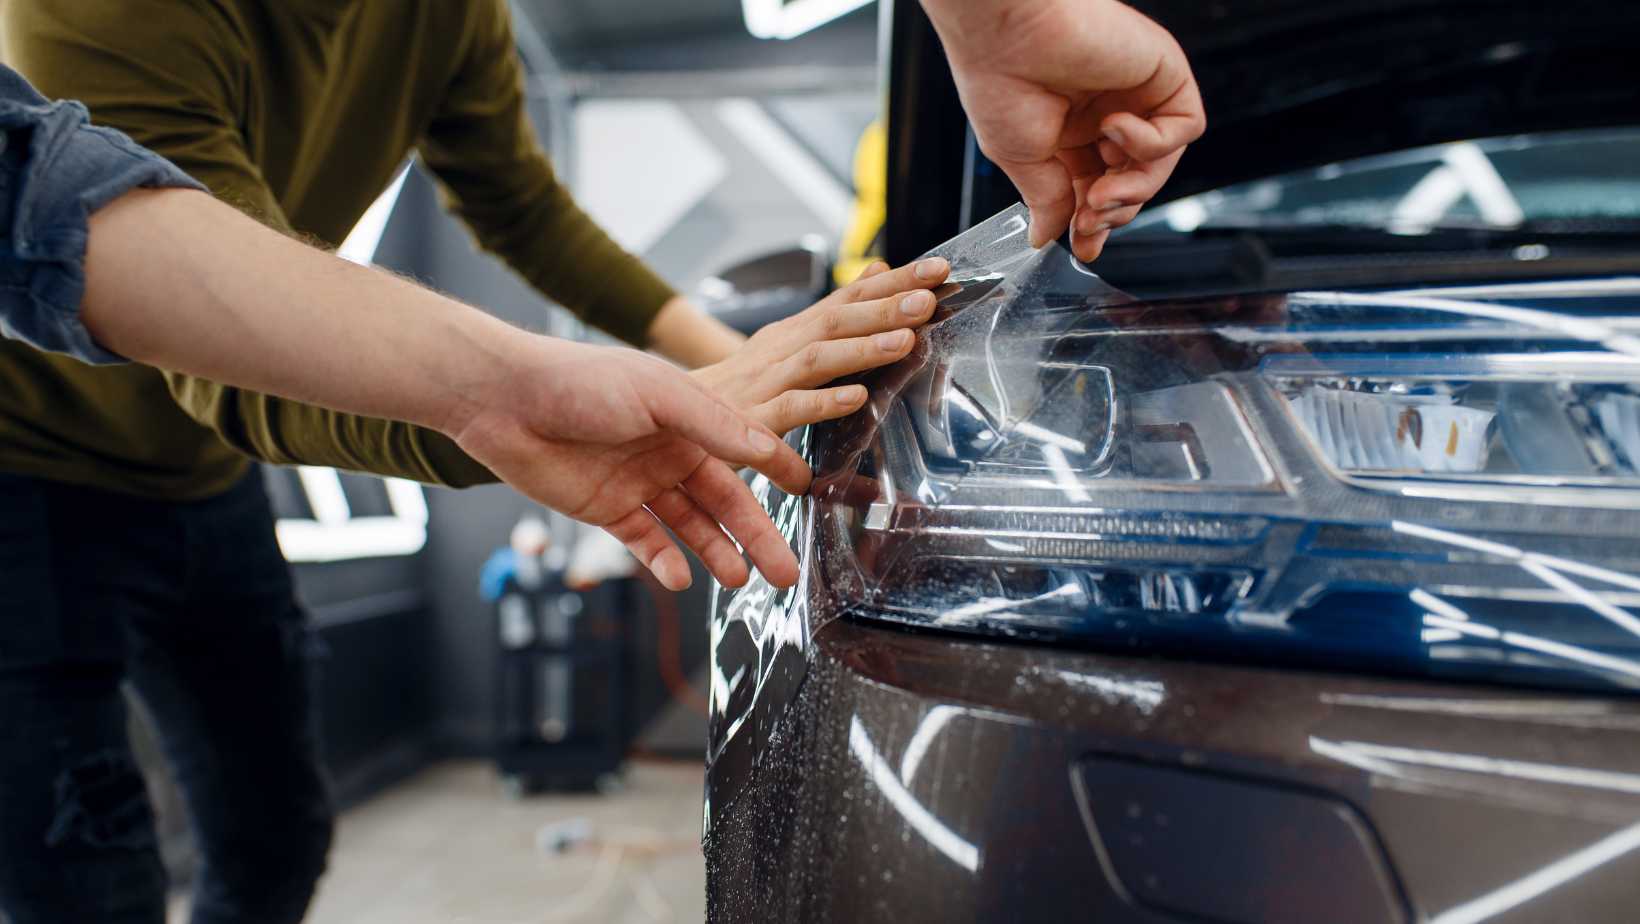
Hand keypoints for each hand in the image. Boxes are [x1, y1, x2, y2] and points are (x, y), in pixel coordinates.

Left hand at [448, 339, 810, 591]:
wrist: (504, 400)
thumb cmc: (580, 380)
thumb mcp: (659, 394)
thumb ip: (714, 424)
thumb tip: (766, 446)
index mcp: (688, 418)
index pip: (744, 449)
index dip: (777, 470)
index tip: (809, 491)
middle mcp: (668, 452)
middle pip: (723, 501)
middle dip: (756, 535)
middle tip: (786, 571)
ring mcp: (638, 483)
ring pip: (689, 527)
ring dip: (715, 553)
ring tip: (740, 580)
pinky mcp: (605, 510)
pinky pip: (644, 542)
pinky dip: (664, 561)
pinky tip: (680, 577)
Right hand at [692, 257, 950, 432]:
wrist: (674, 416)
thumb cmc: (742, 386)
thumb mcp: (789, 341)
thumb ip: (836, 311)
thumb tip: (879, 270)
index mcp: (795, 331)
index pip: (849, 297)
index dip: (894, 281)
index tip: (938, 269)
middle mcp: (781, 348)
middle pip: (836, 320)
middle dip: (885, 307)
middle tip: (929, 297)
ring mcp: (766, 382)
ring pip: (817, 358)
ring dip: (862, 347)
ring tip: (905, 340)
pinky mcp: (753, 421)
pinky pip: (791, 409)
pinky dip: (824, 402)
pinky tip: (856, 398)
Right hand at [924, 0, 1205, 260]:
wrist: (1006, 29)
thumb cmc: (999, 78)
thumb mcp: (1018, 158)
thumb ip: (1046, 199)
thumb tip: (1047, 236)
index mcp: (1070, 130)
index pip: (1098, 186)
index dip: (1095, 220)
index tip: (1082, 244)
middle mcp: (1105, 111)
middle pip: (1135, 180)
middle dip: (1115, 211)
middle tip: (1089, 219)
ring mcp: (1137, 93)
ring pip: (1163, 162)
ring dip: (1135, 188)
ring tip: (1101, 190)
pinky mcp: (1164, 72)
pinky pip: (1186, 126)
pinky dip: (1154, 142)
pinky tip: (1115, 127)